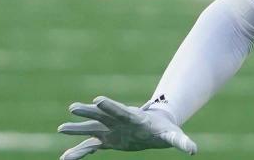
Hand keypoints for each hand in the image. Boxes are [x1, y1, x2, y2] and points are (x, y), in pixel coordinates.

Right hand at [58, 96, 197, 158]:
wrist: (157, 127)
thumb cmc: (165, 130)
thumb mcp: (173, 136)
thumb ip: (181, 142)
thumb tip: (193, 150)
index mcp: (134, 118)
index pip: (121, 111)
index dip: (110, 106)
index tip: (98, 100)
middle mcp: (119, 121)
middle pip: (102, 115)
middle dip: (89, 112)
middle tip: (73, 107)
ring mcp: (111, 129)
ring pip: (92, 128)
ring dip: (77, 129)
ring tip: (61, 128)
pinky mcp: (107, 140)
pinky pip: (90, 146)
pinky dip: (79, 152)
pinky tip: (65, 158)